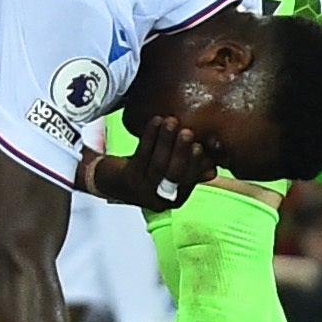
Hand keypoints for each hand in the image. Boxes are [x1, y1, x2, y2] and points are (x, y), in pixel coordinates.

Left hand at [89, 117, 218, 211]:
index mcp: (174, 199)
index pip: (189, 181)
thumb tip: (214, 167)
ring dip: (166, 140)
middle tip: (188, 132)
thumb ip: (190, 170)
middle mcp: (159, 200)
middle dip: (182, 151)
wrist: (107, 179)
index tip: (202, 145)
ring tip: (171, 121)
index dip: (197, 164)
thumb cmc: (145, 172)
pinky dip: (150, 136)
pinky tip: (155, 121)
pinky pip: (142, 154)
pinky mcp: (127, 178)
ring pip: (158, 163)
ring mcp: (141, 191)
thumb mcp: (169, 173)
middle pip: (175, 174)